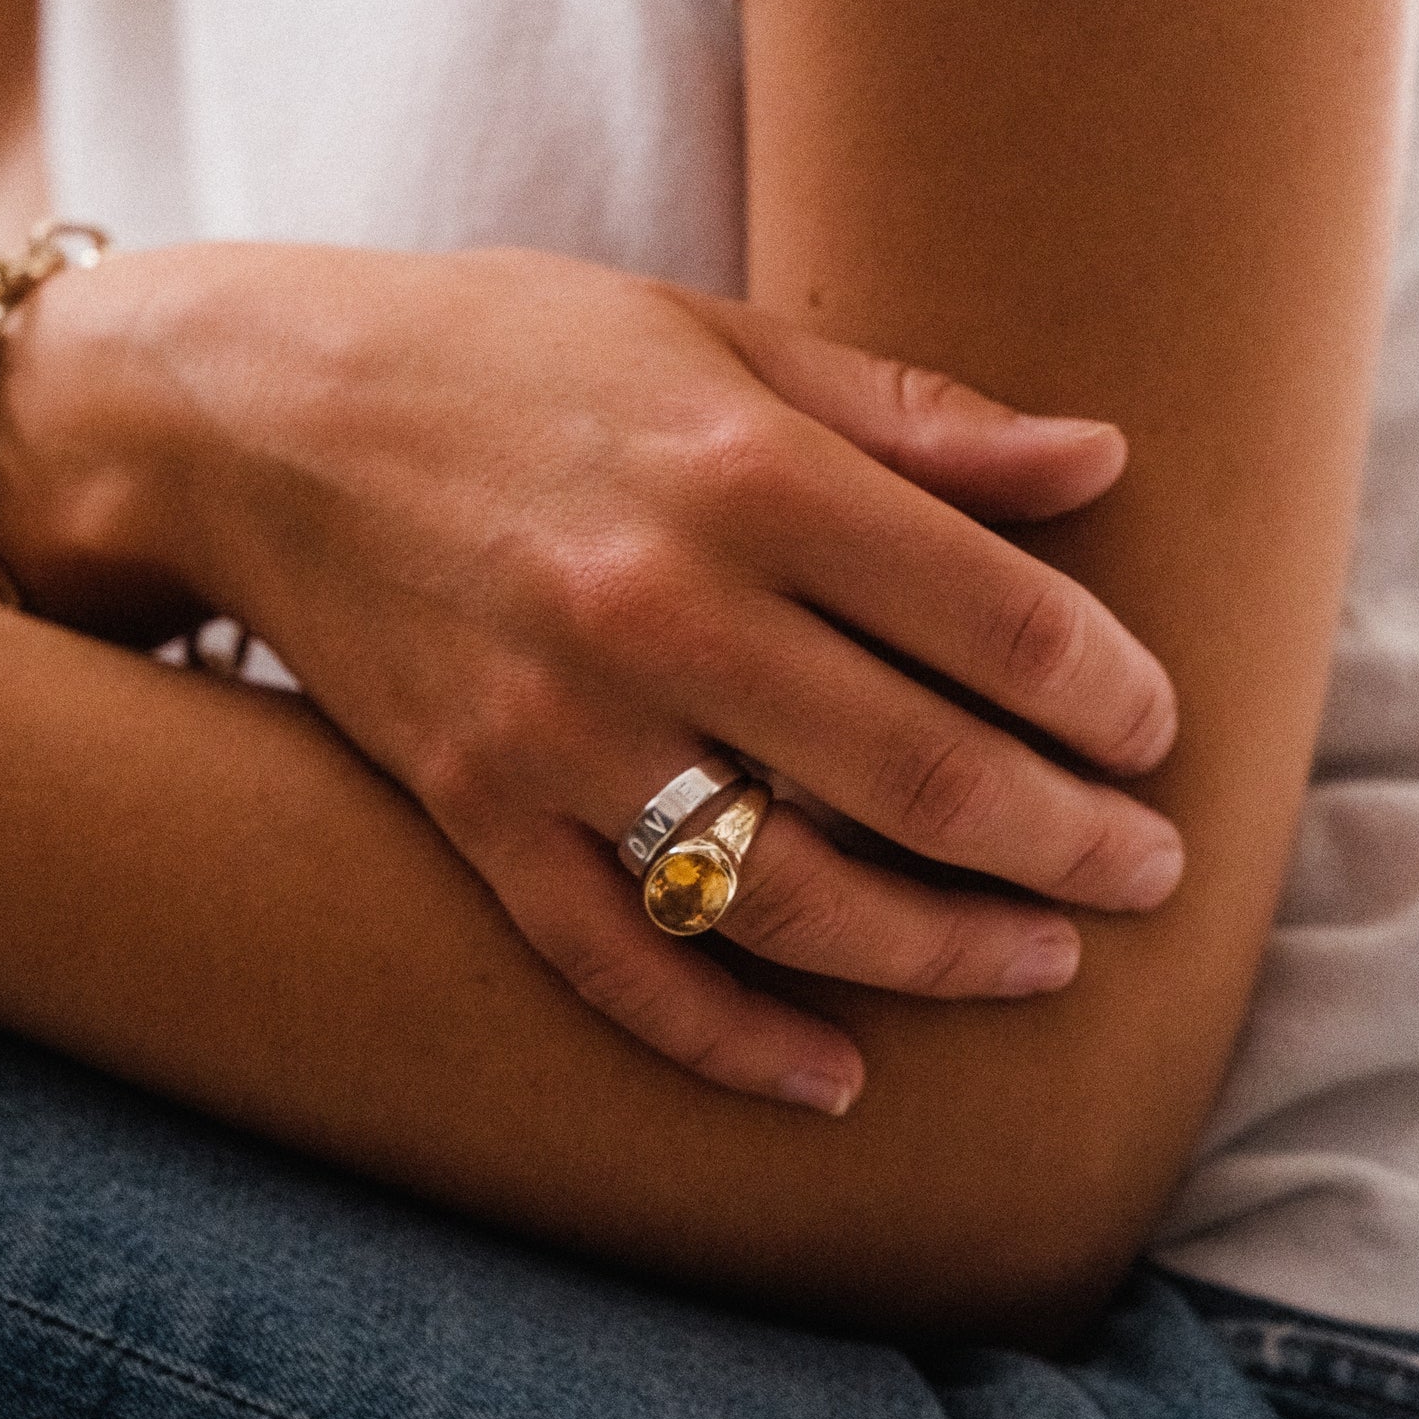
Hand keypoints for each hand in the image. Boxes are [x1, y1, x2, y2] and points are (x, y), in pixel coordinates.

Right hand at [0, 243, 1181, 1113]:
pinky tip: (833, 1081)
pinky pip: (615, 963)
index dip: (1106, 691)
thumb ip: (915, 413)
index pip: (991, 615)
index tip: (1151, 732)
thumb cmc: (512, 357)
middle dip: (1068, 844)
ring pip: (785, 896)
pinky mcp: (476, 813)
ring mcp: (556, 730)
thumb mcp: (718, 337)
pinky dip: (727, 1041)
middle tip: (1147, 871)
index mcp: (742, 470)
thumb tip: (1102, 458)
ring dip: (939, 954)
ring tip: (1042, 968)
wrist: (267, 417)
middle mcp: (657, 609)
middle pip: (919, 776)